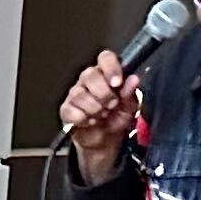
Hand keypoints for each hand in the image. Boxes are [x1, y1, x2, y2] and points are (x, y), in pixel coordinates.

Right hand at [61, 51, 137, 183]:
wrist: (106, 141)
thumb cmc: (116, 118)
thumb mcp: (129, 106)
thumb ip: (130, 92)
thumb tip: (134, 79)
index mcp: (105, 75)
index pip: (105, 58)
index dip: (111, 68)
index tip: (117, 83)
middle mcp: (88, 81)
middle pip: (90, 75)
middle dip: (104, 93)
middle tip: (112, 104)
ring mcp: (75, 94)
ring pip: (80, 94)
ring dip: (95, 108)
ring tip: (102, 115)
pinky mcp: (66, 110)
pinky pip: (71, 110)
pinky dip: (84, 118)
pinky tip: (90, 121)